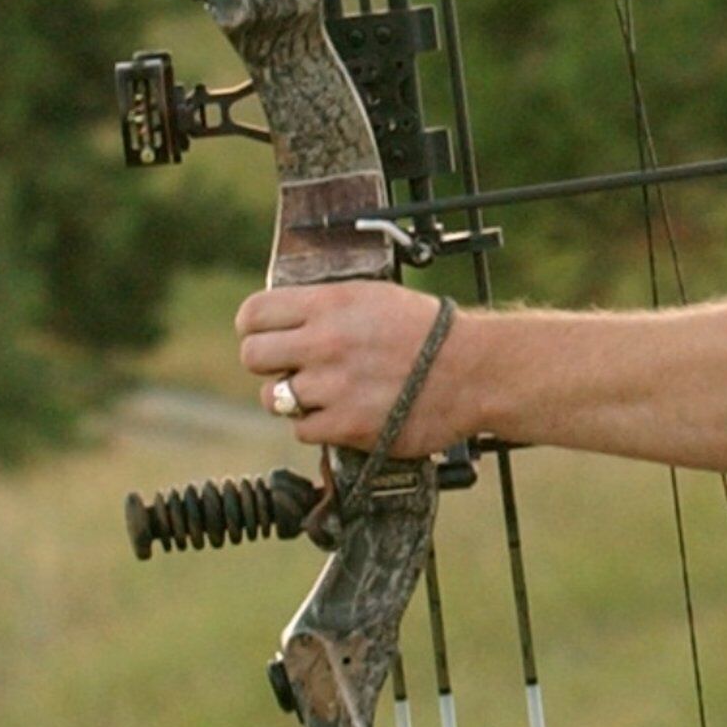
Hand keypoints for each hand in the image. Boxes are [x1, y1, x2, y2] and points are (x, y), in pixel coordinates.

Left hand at [237, 282, 469, 455]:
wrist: (473, 372)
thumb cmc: (430, 332)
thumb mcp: (375, 296)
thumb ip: (326, 306)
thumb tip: (285, 319)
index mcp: (330, 303)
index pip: (254, 313)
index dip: (252, 326)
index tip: (263, 335)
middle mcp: (325, 342)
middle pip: (253, 357)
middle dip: (266, 364)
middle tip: (288, 368)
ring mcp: (333, 386)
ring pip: (273, 398)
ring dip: (291, 398)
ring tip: (320, 393)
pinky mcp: (346, 425)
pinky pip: (302, 429)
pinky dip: (316, 425)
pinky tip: (340, 413)